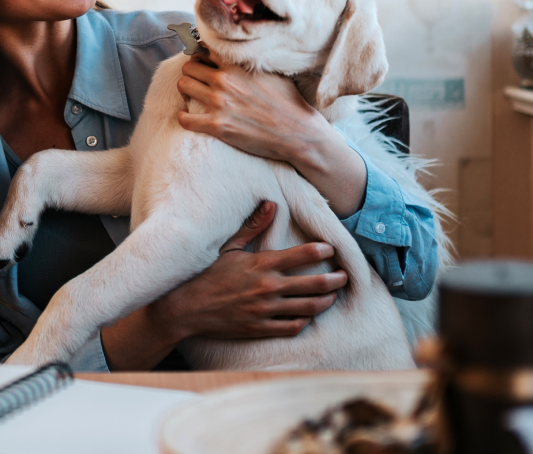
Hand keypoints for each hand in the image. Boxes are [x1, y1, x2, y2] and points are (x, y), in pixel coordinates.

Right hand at [147, 200, 346, 339]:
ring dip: (325, 301)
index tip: (331, 249)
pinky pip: (292, 327)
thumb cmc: (208, 275)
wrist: (188, 309)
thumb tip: (271, 205)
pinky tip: (309, 315)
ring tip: (333, 296)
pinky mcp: (261, 328)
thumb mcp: (229, 247)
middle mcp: (268, 287)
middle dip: (334, 279)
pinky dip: (304, 321)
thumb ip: (253, 226)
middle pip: (314, 284)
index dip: (322, 251)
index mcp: (262, 264)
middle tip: (344, 276)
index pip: (302, 255)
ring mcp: (266, 310)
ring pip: (308, 307)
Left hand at [176, 52, 328, 163]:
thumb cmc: (289, 102)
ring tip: (194, 96)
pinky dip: (185, 118)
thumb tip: (243, 52)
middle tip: (198, 80)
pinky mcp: (217, 126)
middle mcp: (224, 80)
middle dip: (192, 71)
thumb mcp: (271, 72)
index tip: (203, 61)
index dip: (202, 54)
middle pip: (189, 66)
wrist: (297, 132)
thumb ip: (250, 62)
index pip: (205, 48)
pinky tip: (192, 118)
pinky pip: (185, 119)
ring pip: (183, 85)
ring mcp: (219, 103)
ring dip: (186, 90)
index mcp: (237, 65)